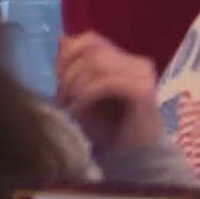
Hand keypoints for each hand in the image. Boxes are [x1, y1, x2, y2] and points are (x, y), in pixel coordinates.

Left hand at [56, 32, 161, 157]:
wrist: (136, 159)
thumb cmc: (110, 130)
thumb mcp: (85, 93)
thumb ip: (76, 66)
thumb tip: (61, 39)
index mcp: (126, 60)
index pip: (92, 40)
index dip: (68, 53)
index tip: (57, 78)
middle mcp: (138, 63)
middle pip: (92, 50)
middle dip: (68, 72)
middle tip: (60, 96)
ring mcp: (143, 76)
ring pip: (96, 64)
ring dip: (75, 85)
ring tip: (69, 105)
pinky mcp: (143, 92)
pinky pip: (105, 83)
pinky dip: (86, 95)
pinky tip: (79, 111)